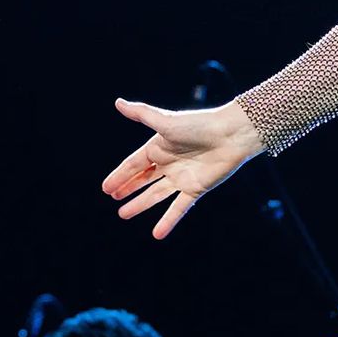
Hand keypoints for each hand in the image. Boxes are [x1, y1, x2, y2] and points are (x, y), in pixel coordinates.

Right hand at [102, 97, 264, 238]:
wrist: (232, 135)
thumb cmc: (199, 125)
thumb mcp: (166, 121)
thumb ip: (142, 115)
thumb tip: (117, 102)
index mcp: (159, 147)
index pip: (133, 164)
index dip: (120, 175)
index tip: (105, 188)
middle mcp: (168, 163)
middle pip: (143, 179)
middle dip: (128, 188)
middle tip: (113, 198)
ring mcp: (181, 177)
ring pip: (156, 195)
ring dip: (140, 205)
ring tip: (123, 214)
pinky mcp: (196, 188)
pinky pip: (179, 208)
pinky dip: (168, 221)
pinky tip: (157, 234)